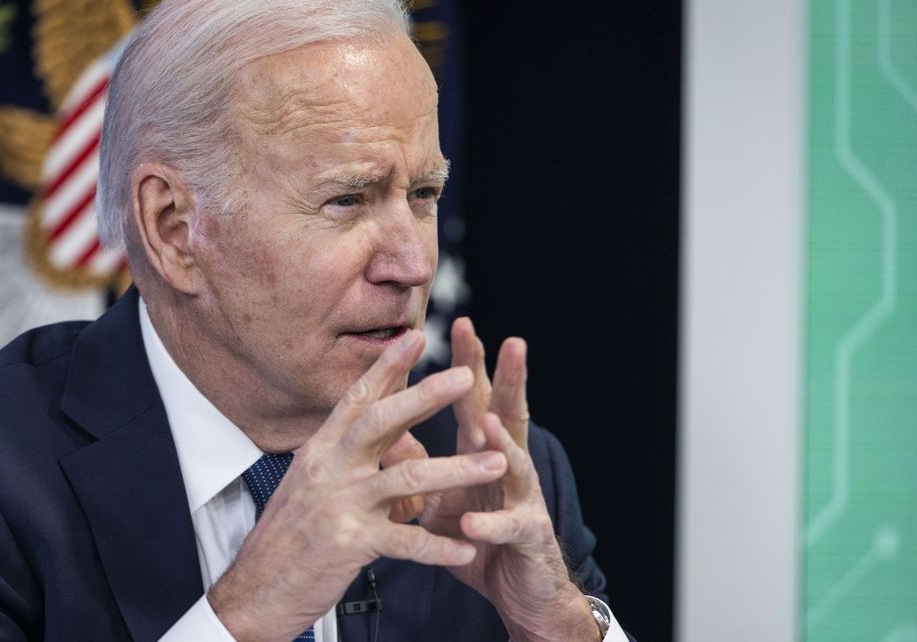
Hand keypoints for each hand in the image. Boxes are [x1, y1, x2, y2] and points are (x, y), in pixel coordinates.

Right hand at [208, 330, 508, 641]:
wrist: (256, 589)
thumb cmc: (289, 536)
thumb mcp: (312, 483)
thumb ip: (350, 458)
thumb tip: (387, 437)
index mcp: (320, 449)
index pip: (357, 398)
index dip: (387, 366)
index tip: (416, 336)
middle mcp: (329, 468)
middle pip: (381, 421)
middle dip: (425, 396)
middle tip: (464, 377)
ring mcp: (340, 504)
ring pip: (406, 477)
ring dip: (457, 469)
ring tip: (496, 462)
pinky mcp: (350, 543)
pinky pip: (405, 542)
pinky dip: (438, 547)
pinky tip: (466, 550)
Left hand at [418, 317, 598, 641]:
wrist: (521, 594)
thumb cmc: (482, 540)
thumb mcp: (444, 499)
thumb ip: (423, 467)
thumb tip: (387, 436)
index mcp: (483, 455)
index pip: (474, 401)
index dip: (468, 364)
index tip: (456, 324)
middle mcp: (508, 469)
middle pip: (508, 416)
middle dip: (507, 379)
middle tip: (508, 341)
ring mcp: (523, 501)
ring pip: (518, 466)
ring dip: (502, 445)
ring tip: (488, 424)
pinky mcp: (529, 539)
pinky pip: (509, 528)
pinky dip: (491, 524)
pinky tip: (475, 522)